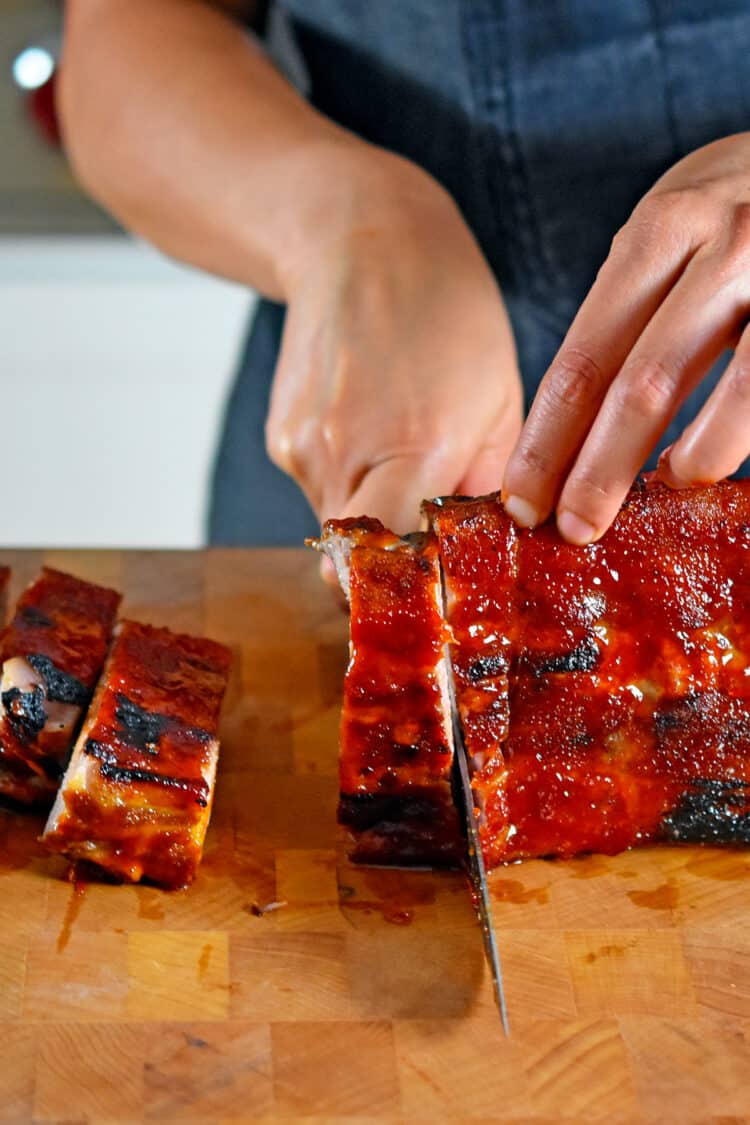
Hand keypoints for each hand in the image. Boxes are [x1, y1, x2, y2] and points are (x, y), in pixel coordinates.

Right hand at [266, 149, 521, 553]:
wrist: (361, 239)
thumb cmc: (450, 313)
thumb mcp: (501, 400)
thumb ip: (486, 489)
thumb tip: (477, 554)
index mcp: (414, 446)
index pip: (391, 567)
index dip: (409, 588)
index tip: (434, 588)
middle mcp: (343, 455)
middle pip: (359, 561)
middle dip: (394, 557)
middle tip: (430, 528)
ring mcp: (300, 448)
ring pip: (340, 525)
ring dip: (374, 510)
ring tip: (402, 446)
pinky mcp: (281, 438)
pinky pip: (321, 488)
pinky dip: (350, 478)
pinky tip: (372, 423)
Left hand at [502, 132, 749, 543]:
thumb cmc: (742, 201)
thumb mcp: (675, 224)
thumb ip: (632, 306)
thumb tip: (579, 429)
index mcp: (661, 230)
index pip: (582, 359)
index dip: (547, 442)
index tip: (522, 501)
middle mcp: (725, 245)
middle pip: (641, 386)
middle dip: (599, 473)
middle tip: (576, 530)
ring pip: (734, 400)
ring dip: (694, 462)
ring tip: (667, 486)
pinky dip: (739, 438)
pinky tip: (715, 457)